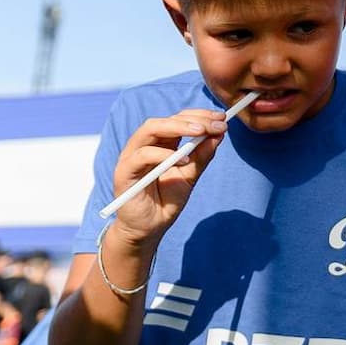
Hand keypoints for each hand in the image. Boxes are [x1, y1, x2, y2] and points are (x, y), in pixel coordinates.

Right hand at [106, 110, 227, 245]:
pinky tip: (185, 160)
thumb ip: (202, 156)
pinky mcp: (124, 172)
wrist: (150, 229)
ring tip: (201, 133)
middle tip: (216, 124)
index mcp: (159, 144)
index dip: (199, 116)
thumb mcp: (190, 176)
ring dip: (178, 127)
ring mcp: (131, 157)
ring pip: (150, 129)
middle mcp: (143, 145)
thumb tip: (219, 133)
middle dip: (192, 119)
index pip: (177, 120)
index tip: (222, 118)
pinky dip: (164, 154)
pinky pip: (142, 155)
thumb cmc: (167, 201)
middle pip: (164, 120)